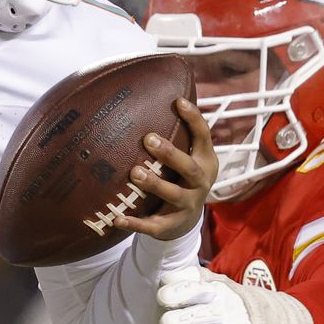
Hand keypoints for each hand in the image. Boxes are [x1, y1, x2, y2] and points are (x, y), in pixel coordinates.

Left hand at [115, 98, 216, 241]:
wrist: (187, 220)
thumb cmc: (181, 177)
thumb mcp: (188, 156)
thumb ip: (177, 135)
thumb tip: (154, 98)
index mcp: (205, 161)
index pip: (203, 137)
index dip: (194, 119)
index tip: (178, 101)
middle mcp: (200, 182)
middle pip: (189, 167)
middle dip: (170, 154)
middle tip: (148, 138)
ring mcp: (188, 204)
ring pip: (174, 195)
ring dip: (154, 184)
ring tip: (135, 172)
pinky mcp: (172, 224)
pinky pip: (155, 225)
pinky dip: (136, 223)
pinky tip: (118, 218)